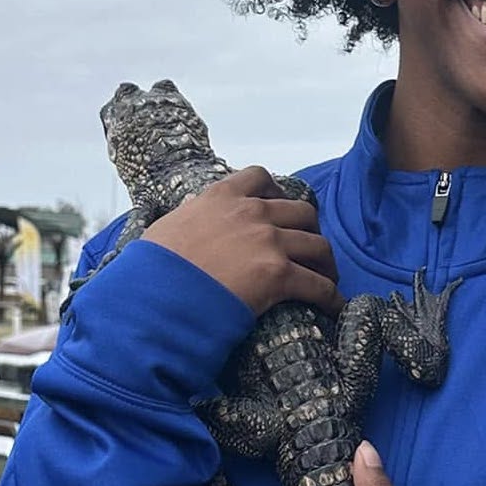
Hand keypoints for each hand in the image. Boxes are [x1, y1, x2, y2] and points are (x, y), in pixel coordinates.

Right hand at [142, 165, 342, 316]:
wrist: (155, 298)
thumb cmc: (151, 270)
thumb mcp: (165, 229)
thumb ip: (189, 219)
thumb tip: (190, 219)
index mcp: (221, 198)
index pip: (259, 178)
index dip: (277, 193)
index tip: (281, 208)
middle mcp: (251, 213)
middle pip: (301, 212)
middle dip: (309, 231)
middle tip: (309, 251)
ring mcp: (268, 242)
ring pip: (318, 246)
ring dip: (326, 263)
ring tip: (327, 279)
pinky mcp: (279, 275)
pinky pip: (319, 286)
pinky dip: (331, 297)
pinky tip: (334, 307)